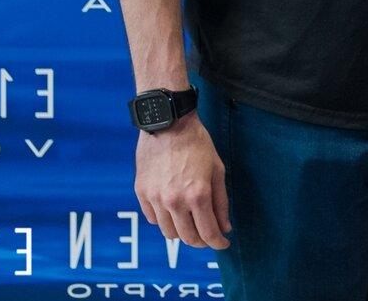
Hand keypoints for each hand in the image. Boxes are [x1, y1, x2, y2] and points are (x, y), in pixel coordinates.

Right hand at [135, 113, 230, 249]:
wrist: (168, 124)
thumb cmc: (197, 144)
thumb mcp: (217, 170)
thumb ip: (221, 202)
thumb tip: (225, 227)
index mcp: (197, 195)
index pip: (208, 233)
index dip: (218, 243)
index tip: (223, 244)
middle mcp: (174, 201)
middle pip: (187, 238)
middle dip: (201, 241)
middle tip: (209, 236)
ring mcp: (155, 198)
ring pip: (168, 232)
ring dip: (182, 232)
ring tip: (191, 223)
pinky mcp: (141, 193)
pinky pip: (153, 218)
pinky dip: (164, 220)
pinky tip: (173, 210)